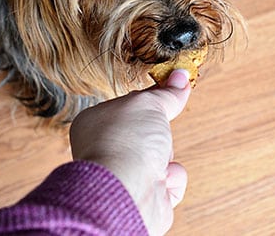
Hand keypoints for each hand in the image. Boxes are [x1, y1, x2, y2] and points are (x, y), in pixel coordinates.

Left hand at [70, 70, 190, 235]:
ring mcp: (124, 174)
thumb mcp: (147, 104)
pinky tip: (161, 180)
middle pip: (147, 133)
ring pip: (162, 157)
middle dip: (159, 134)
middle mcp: (105, 149)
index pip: (126, 107)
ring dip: (167, 158)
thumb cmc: (124, 143)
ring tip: (155, 161)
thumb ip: (164, 94)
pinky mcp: (144, 196)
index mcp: (94, 123)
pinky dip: (172, 180)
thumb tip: (180, 78)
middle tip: (156, 134)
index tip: (171, 87)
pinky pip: (170, 181)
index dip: (149, 100)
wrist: (127, 192)